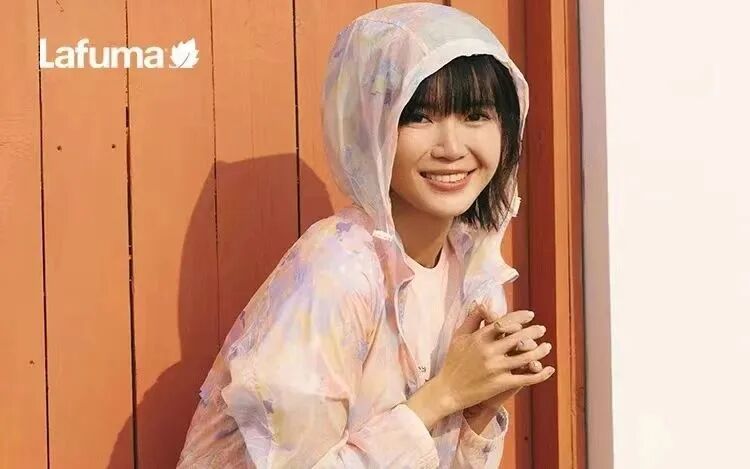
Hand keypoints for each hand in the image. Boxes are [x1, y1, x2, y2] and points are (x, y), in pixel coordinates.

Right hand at [431, 304, 554, 414]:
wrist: (448, 390)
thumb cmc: (452, 362)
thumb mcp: (459, 337)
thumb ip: (472, 319)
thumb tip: (482, 303)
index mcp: (480, 338)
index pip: (505, 322)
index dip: (520, 317)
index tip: (530, 315)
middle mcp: (489, 351)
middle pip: (519, 337)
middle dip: (534, 332)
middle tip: (541, 329)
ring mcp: (496, 368)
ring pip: (526, 357)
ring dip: (540, 351)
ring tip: (547, 347)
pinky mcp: (501, 384)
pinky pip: (526, 378)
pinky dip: (540, 374)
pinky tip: (549, 369)